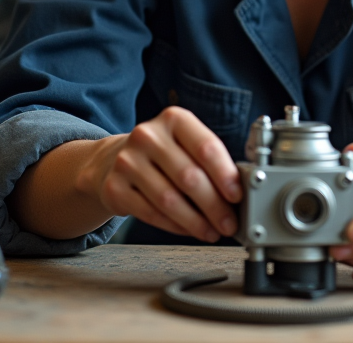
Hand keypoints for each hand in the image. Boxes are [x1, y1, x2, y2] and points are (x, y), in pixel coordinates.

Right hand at [82, 106, 242, 241]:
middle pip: (189, 176)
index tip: (238, 196)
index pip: (206, 147)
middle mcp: (148, 135)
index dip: (225, 175)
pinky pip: (151, 213)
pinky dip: (175, 226)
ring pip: (169, 199)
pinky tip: (189, 230)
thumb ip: (210, 161)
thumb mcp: (185, 143)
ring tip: (212, 232)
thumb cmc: (162, 154)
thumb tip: (239, 191)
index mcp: (174, 119)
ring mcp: (127, 161)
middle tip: (229, 223)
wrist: (113, 159)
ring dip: (196, 221)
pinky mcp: (114, 187)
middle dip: (214, 205)